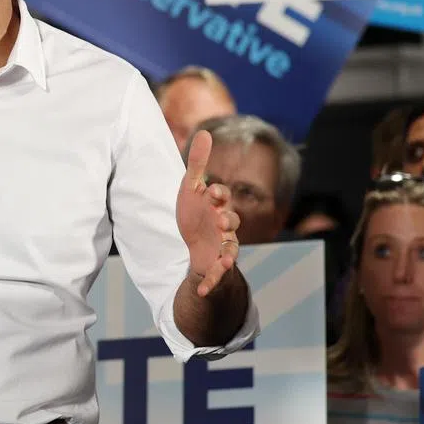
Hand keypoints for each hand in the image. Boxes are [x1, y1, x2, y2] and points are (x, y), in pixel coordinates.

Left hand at [176, 130, 241, 296]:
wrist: (197, 241)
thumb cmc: (197, 211)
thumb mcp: (192, 187)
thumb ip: (198, 163)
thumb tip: (204, 132)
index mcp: (218, 206)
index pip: (221, 197)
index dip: (218, 193)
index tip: (212, 190)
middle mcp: (224, 226)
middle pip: (231, 222)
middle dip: (227, 220)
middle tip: (219, 218)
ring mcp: (222, 246)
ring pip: (230, 250)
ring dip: (227, 255)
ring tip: (223, 262)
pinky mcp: (215, 263)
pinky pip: (216, 275)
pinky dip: (210, 284)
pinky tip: (201, 292)